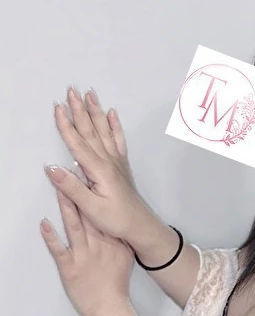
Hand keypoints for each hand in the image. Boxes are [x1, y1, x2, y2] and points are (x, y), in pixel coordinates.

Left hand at [41, 183, 133, 315]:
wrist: (109, 307)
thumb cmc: (115, 283)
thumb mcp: (125, 257)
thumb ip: (120, 239)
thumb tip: (118, 224)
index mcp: (112, 241)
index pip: (103, 212)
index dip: (96, 192)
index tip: (91, 173)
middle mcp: (98, 244)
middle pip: (88, 213)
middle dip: (80, 191)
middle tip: (72, 170)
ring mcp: (83, 255)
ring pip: (74, 226)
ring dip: (66, 206)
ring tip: (58, 188)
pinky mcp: (70, 267)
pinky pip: (59, 250)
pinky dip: (51, 237)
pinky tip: (44, 223)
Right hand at [45, 86, 151, 241]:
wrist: (141, 226)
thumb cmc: (117, 220)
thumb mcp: (91, 208)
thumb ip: (72, 187)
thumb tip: (52, 168)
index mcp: (99, 170)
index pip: (78, 143)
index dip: (66, 125)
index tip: (57, 107)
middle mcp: (108, 162)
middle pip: (90, 131)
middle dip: (79, 110)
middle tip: (71, 90)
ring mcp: (116, 162)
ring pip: (103, 131)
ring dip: (95, 112)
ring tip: (90, 94)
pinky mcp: (121, 166)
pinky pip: (118, 141)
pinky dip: (115, 125)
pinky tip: (112, 113)